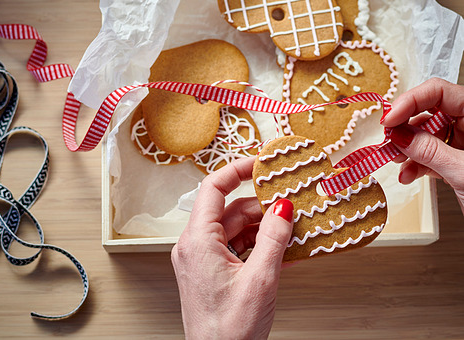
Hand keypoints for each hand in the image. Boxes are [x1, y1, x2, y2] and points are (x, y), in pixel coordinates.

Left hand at [171, 156, 294, 339]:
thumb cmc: (229, 333)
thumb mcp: (260, 280)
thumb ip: (273, 238)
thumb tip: (283, 207)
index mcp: (197, 241)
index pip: (213, 188)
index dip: (237, 170)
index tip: (260, 163)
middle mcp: (195, 245)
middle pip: (230, 210)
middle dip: (261, 206)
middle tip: (289, 203)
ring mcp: (203, 259)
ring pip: (236, 228)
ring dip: (263, 227)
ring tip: (291, 229)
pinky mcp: (213, 271)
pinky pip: (237, 247)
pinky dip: (258, 245)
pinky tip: (282, 249)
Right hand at [381, 77, 463, 212]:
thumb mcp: (463, 173)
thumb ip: (430, 151)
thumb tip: (398, 134)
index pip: (439, 92)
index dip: (410, 102)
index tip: (388, 120)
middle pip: (430, 112)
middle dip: (405, 127)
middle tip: (387, 140)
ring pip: (427, 135)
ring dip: (407, 149)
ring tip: (395, 160)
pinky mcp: (460, 161)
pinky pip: (432, 154)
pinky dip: (416, 164)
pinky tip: (408, 174)